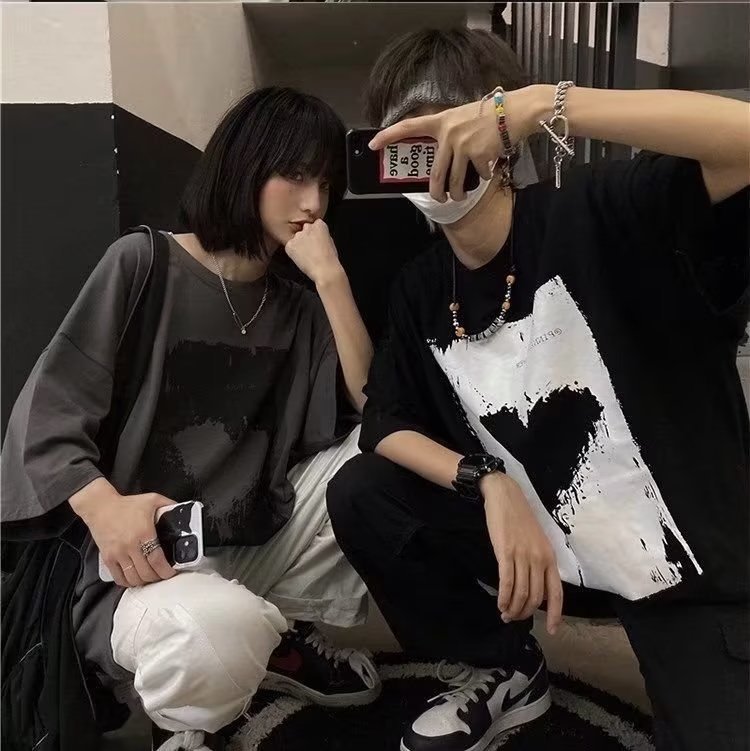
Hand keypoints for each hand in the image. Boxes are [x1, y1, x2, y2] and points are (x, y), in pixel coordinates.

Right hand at [70, 478, 175, 587]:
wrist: (100, 506)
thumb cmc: (126, 504)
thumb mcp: (152, 499)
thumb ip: (169, 505)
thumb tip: (183, 512)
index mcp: (144, 533)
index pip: (157, 560)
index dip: (166, 570)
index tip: (172, 572)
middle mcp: (130, 546)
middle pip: (146, 572)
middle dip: (158, 577)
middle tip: (163, 574)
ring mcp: (117, 554)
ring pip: (133, 578)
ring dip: (144, 581)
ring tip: (151, 576)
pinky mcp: (107, 558)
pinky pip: (119, 578)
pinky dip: (128, 582)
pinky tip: (135, 578)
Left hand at [285, 219, 343, 286]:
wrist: (324, 270)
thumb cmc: (330, 259)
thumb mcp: (330, 242)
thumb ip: (322, 235)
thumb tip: (316, 236)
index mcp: (320, 225)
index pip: (315, 225)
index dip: (315, 234)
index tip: (316, 241)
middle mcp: (307, 227)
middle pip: (304, 230)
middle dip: (306, 238)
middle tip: (311, 250)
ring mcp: (297, 236)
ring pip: (296, 238)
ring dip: (299, 245)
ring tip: (307, 256)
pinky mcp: (289, 245)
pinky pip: (290, 247)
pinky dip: (293, 252)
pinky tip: (301, 259)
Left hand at [368, 86, 543, 202]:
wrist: (516, 110)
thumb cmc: (490, 115)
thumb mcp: (462, 117)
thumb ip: (448, 133)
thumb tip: (442, 160)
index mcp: (441, 122)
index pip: (409, 127)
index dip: (388, 136)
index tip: (373, 145)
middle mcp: (448, 134)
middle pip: (436, 175)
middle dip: (438, 193)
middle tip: (440, 200)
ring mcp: (463, 145)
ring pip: (455, 181)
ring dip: (460, 192)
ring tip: (463, 194)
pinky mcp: (478, 154)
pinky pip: (478, 175)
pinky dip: (485, 176)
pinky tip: (490, 166)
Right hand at [480, 472, 562, 634]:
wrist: (505, 496)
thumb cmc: (520, 518)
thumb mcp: (537, 541)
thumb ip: (539, 562)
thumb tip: (535, 587)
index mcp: (550, 557)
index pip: (556, 592)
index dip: (555, 614)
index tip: (551, 630)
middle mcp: (539, 558)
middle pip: (536, 597)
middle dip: (525, 613)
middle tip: (514, 618)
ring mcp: (522, 555)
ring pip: (521, 592)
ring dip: (513, 608)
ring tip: (505, 614)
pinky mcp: (505, 552)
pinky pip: (506, 582)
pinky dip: (504, 597)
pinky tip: (499, 603)